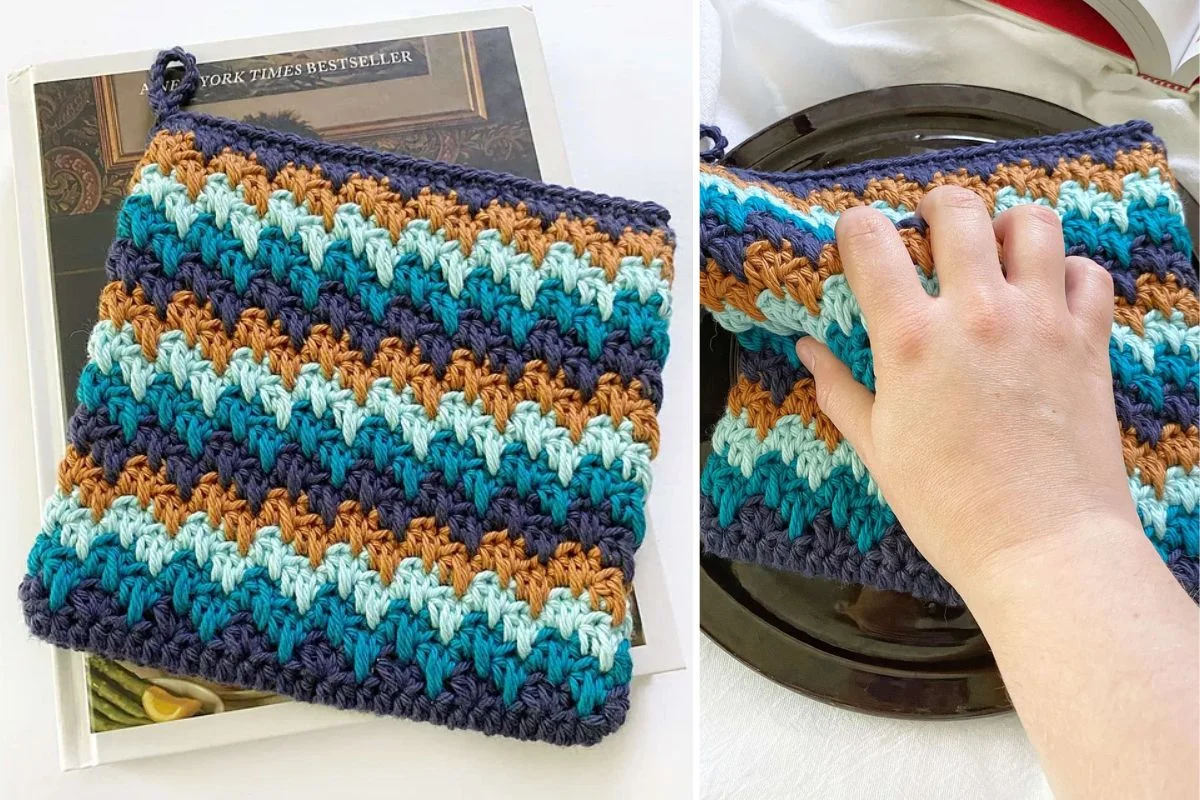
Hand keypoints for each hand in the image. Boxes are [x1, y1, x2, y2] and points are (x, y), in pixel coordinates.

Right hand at [795, 185, 1146, 593]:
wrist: (1042, 546)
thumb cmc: (952, 508)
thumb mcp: (878, 449)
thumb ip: (840, 389)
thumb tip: (810, 352)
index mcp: (911, 339)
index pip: (871, 240)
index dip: (856, 227)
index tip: (857, 238)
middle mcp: (977, 313)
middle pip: (956, 210)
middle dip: (934, 206)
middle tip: (927, 226)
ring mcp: (1040, 320)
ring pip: (1032, 222)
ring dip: (1005, 225)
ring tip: (994, 249)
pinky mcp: (1088, 340)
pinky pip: (1088, 272)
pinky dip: (1067, 270)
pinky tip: (1047, 293)